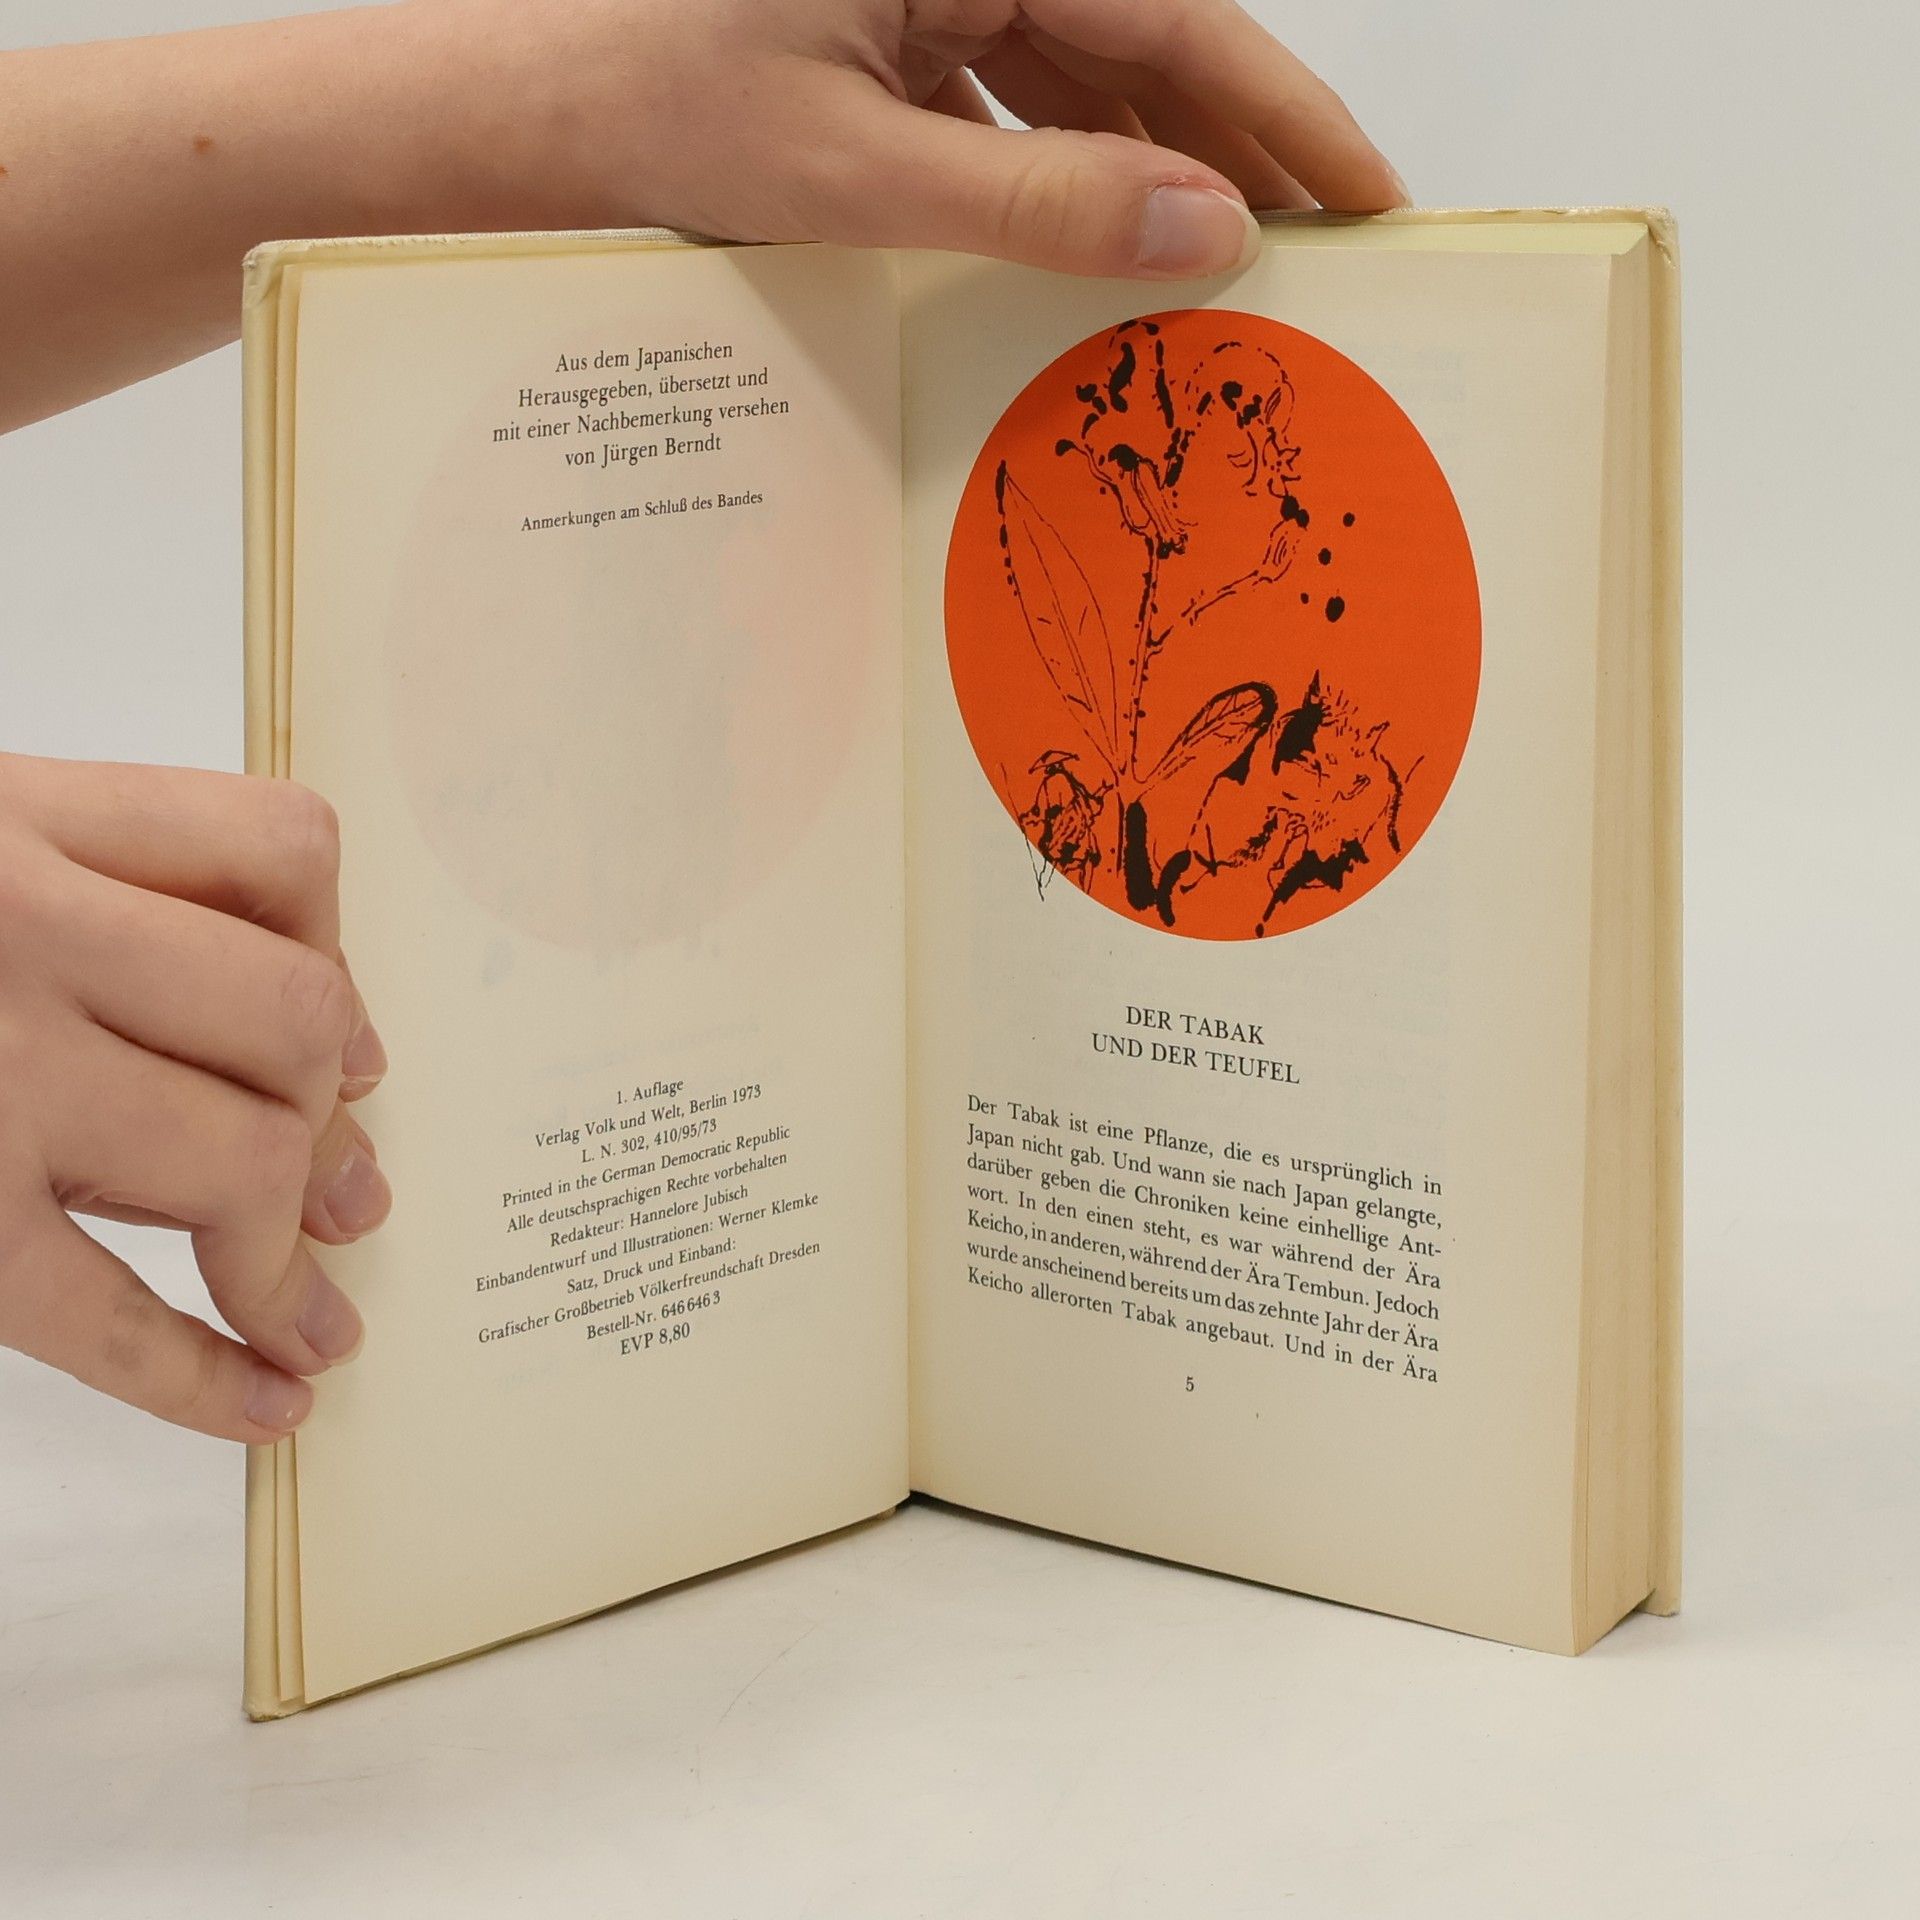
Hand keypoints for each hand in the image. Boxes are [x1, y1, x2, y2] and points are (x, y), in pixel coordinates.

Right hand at [0, 755, 389, 1440]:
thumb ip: (83, 878)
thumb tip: (305, 1032)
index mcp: (17, 819)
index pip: (277, 854)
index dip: (338, 957)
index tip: (348, 1046)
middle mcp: (15, 936)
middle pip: (287, 1020)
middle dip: (327, 1119)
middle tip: (350, 1194)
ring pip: (231, 1159)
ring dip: (293, 1255)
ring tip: (319, 1314)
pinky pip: (100, 1315)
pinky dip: (201, 1375)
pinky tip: (264, 1405)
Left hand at [412, 0, 1406, 278]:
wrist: (518, 118)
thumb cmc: (649, 113)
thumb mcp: (856, 171)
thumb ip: (1039, 201)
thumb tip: (1202, 229)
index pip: (1177, 16)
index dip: (1286, 114)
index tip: (1369, 199)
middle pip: (1146, 40)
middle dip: (1235, 149)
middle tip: (1322, 258)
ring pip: (1086, 74)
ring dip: (1153, 170)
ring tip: (1226, 273)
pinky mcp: (895, 29)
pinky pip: (1013, 95)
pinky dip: (1062, 172)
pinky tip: (1099, 247)